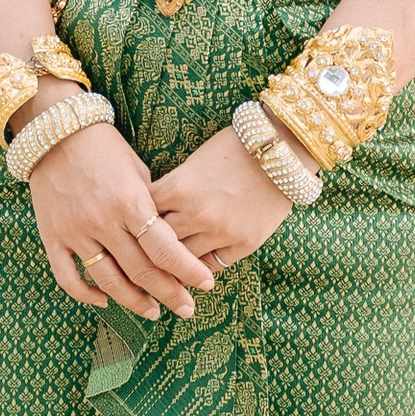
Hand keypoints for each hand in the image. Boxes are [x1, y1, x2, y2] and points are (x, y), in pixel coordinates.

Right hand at [22, 105, 213, 317]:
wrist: (55, 131)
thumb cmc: (105, 147)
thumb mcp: (138, 170)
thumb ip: (152, 206)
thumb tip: (171, 239)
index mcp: (130, 202)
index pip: (165, 249)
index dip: (188, 271)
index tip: (206, 284)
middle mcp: (103, 221)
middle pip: (141, 271)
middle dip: (169, 293)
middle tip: (187, 308)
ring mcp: (75, 232)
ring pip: (108, 281)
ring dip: (133, 302)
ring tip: (152, 312)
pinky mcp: (52, 237)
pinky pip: (68, 277)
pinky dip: (86, 295)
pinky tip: (104, 301)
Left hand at [150, 123, 296, 275]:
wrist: (282, 150)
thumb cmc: (233, 148)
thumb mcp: (193, 163)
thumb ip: (171, 190)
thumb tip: (150, 215)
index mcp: (178, 188)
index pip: (141, 216)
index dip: (135, 223)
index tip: (132, 230)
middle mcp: (196, 213)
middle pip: (158, 243)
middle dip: (149, 248)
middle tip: (142, 255)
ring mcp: (221, 231)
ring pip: (183, 261)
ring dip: (174, 263)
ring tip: (165, 266)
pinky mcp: (244, 243)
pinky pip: (212, 265)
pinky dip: (200, 266)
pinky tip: (193, 266)